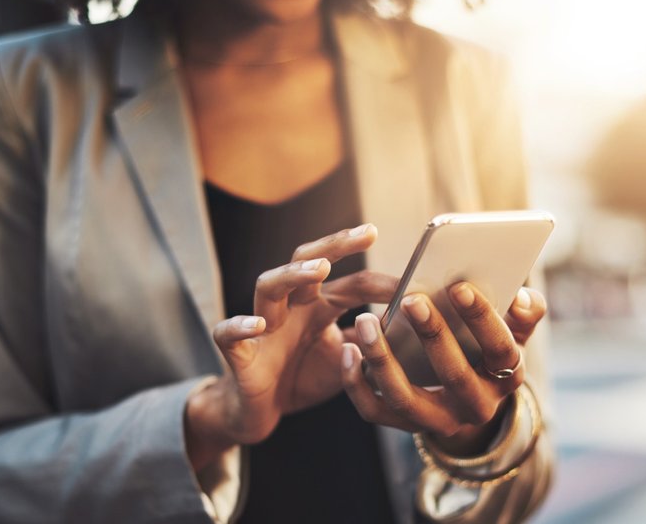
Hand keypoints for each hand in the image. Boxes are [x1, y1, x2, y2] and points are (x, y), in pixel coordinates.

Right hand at [185, 224, 396, 468]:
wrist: (260, 412)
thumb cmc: (303, 376)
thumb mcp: (347, 359)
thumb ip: (371, 341)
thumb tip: (410, 326)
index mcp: (319, 305)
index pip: (353, 283)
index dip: (384, 283)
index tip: (416, 281)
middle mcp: (292, 306)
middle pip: (307, 261)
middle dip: (336, 244)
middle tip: (367, 233)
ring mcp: (263, 326)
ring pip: (269, 285)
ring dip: (293, 274)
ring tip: (320, 268)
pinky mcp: (239, 354)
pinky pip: (229, 334)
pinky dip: (240, 326)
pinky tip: (258, 324)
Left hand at [341, 283, 545, 454]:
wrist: (468, 398)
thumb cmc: (486, 349)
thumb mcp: (513, 333)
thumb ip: (524, 313)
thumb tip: (524, 297)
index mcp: (506, 378)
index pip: (500, 350)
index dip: (482, 319)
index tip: (459, 286)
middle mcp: (475, 407)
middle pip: (454, 375)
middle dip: (433, 335)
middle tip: (411, 298)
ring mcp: (438, 421)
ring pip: (406, 398)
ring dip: (382, 359)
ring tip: (365, 321)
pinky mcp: (404, 425)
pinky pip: (374, 411)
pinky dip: (356, 383)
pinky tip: (347, 349)